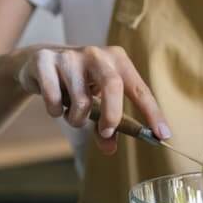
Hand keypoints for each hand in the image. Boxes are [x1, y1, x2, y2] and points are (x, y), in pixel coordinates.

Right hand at [15, 45, 169, 153]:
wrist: (39, 63)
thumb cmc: (77, 84)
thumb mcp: (96, 102)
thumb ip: (106, 126)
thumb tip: (110, 149)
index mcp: (117, 60)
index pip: (139, 89)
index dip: (152, 113)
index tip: (162, 135)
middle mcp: (95, 53)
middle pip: (113, 86)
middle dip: (111, 116)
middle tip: (105, 133)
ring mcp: (69, 56)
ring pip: (80, 101)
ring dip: (76, 119)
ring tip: (71, 113)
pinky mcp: (44, 61)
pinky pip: (54, 100)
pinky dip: (55, 111)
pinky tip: (54, 103)